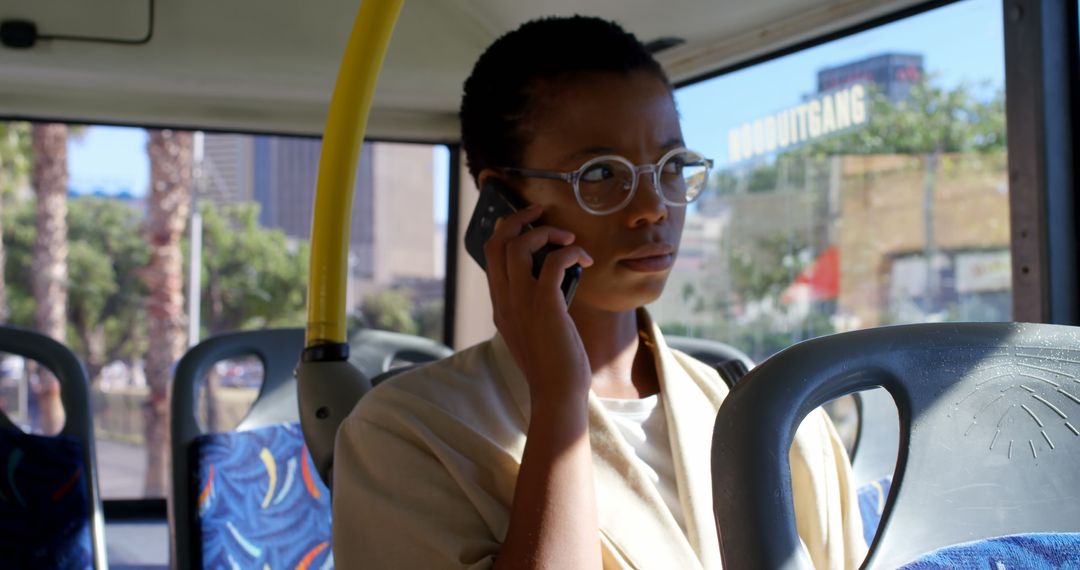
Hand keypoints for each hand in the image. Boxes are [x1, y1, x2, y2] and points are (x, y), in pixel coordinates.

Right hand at [483, 205, 594, 403]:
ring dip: (546, 232)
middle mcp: (505, 300)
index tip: (525, 222)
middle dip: (519, 219)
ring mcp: (521, 302)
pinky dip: (570, 251)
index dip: (505, 231)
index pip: (491, 256)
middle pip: (497, 242)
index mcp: (500, 306)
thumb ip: (534, 307)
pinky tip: (585, 259)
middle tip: (541, 213)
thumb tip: (555, 280)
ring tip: (568, 238)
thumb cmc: (553, 366)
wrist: (557, 393)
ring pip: (519, 245)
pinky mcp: (545, 305)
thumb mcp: (534, 332)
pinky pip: (553, 261)